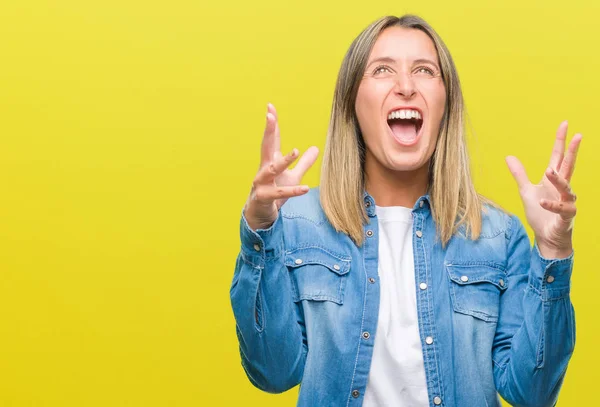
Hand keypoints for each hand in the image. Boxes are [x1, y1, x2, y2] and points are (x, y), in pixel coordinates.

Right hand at [244, 103, 318, 230]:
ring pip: (271, 169)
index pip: (272, 139)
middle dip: (269, 131)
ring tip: (296, 151)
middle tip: (270, 116)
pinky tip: (305, 188)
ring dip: (283, 161)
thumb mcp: (292, 176)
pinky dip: (292, 190)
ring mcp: (262, 183)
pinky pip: (280, 193)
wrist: (260, 215)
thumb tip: (315, 148)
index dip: (272, 124)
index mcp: (270, 161)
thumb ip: (304, 163)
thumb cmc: (274, 193)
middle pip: (266, 146)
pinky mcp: (264, 198)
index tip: (270, 107)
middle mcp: (264, 169)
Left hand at [505, 121, 581, 258]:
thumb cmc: (540, 214)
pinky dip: (552, 205)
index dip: (560, 142)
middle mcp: (562, 189)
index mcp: (553, 181)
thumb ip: (519, 174)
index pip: (558, 157)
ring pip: (567, 188)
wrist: (546, 238)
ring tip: (549, 172)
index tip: (565, 125)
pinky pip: (562, 209)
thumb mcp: (526, 191)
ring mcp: (566, 203)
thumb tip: (509, 156)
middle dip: (573, 151)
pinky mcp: (566, 217)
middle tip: (578, 135)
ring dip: (559, 180)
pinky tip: (542, 202)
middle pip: (569, 167)